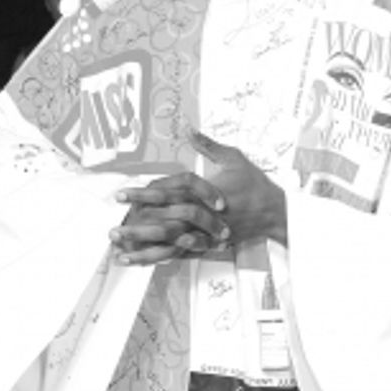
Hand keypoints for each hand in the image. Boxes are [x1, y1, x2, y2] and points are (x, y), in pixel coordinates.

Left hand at [109, 132, 286, 265]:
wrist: (276, 213)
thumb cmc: (255, 184)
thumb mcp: (234, 158)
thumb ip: (209, 145)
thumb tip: (189, 129)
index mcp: (204, 191)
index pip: (169, 191)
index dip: (144, 193)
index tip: (122, 195)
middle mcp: (202, 213)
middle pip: (164, 220)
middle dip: (137, 225)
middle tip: (113, 228)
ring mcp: (205, 232)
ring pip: (170, 242)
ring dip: (144, 248)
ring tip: (120, 251)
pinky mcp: (209, 245)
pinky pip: (180, 254)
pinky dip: (160, 257)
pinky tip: (142, 261)